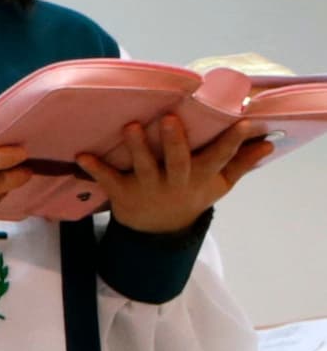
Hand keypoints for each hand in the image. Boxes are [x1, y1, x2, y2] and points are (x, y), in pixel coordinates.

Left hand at [83, 116, 270, 234]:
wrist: (159, 231)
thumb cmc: (192, 196)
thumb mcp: (219, 184)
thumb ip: (241, 163)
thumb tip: (268, 143)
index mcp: (200, 176)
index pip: (221, 156)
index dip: (233, 141)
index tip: (244, 123)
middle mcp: (175, 181)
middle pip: (178, 160)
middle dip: (174, 141)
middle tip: (169, 119)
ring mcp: (148, 187)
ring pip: (143, 166)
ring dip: (137, 147)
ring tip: (130, 126)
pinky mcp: (123, 192)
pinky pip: (108, 179)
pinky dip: (95, 168)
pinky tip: (82, 155)